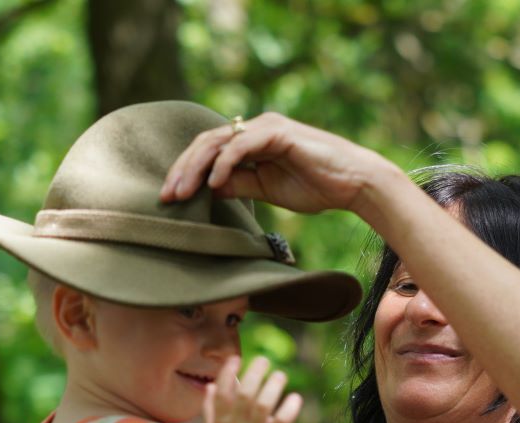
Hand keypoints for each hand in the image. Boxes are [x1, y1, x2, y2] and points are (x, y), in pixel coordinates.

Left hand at [160, 112, 390, 216]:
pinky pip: (240, 146)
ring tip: (181, 192)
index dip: (187, 173)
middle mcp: (255, 129)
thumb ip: (240, 185)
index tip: (171, 198)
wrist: (353, 183)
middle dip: (182, 170)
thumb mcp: (268, 190)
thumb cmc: (317, 187)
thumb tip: (208, 189)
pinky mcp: (277, 133)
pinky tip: (212, 184)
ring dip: (195, 168)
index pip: (209, 151)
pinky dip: (222, 164)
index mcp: (252, 141)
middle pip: (205, 143)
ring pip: (217, 141)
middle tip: (166, 196)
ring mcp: (265, 127)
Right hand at [203, 355, 300, 422]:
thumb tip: (210, 385)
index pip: (221, 391)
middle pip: (244, 394)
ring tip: (280, 375)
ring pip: (262, 405)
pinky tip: (295, 398)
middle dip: (254, 373)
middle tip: (264, 360)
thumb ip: (210, 408)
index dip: (227, 373)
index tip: (236, 358)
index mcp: (221, 420)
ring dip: (272, 386)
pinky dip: (289, 409)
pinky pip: (281, 422)